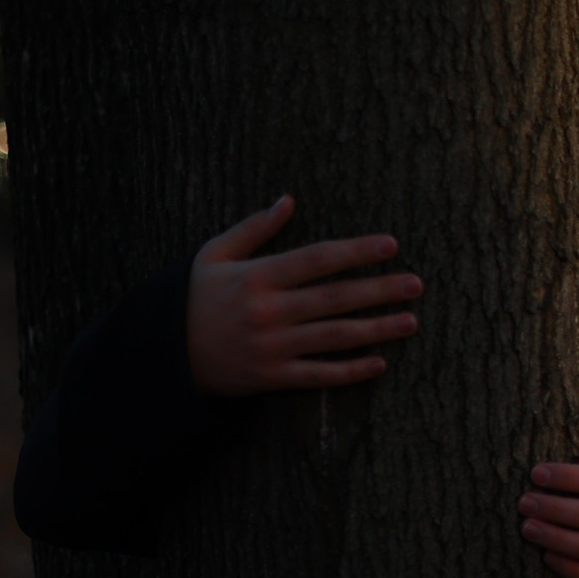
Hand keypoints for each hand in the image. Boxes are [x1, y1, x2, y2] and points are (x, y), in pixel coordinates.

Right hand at [187, 195, 422, 396]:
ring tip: (411, 321)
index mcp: (257, 276)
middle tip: (416, 284)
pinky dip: (349, 372)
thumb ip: (254, 228)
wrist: (162, 353)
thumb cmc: (193, 297)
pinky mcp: (270, 377)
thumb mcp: (213, 254)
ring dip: (376, 329)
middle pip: (334, 298)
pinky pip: (317, 375)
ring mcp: (271, 347)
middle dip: (379, 290)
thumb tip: (288, 200)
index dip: (355, 251)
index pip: (316, 259)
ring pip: (333, 337)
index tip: (390, 245)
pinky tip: (379, 363)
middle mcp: (268, 311)